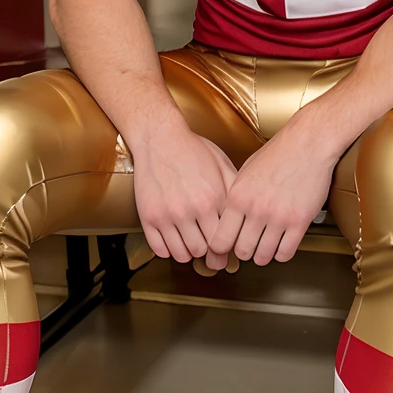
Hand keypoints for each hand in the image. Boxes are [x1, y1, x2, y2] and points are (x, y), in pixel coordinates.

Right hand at [132, 128, 236, 261]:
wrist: (159, 138)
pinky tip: (174, 239)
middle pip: (202, 251)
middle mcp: (189, 210)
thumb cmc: (193, 150)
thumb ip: (234, 193)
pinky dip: (168, 250)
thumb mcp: (222, 167)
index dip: (226, 249)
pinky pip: (159, 249)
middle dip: (208, 253)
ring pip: (181, 254)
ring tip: (191, 242)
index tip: (225, 251)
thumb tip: (245, 218)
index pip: (223, 240)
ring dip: (188, 252)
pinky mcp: (148, 217)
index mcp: (212, 200)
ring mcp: (166, 215)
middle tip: (208, 248)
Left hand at [204, 125, 335, 267]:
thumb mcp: (245, 173)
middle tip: (249, 247)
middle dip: (244, 252)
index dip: (221, 248)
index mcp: (238, 197)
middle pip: (242, 252)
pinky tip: (282, 244)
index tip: (226, 249)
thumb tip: (227, 220)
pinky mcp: (299, 222)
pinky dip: (282, 254)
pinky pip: (285, 253)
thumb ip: (235, 198)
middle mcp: (256, 210)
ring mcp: (278, 217)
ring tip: (265, 247)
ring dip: (263, 256)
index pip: (220, 239)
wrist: (308, 143)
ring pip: (263, 257)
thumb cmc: (277, 154)